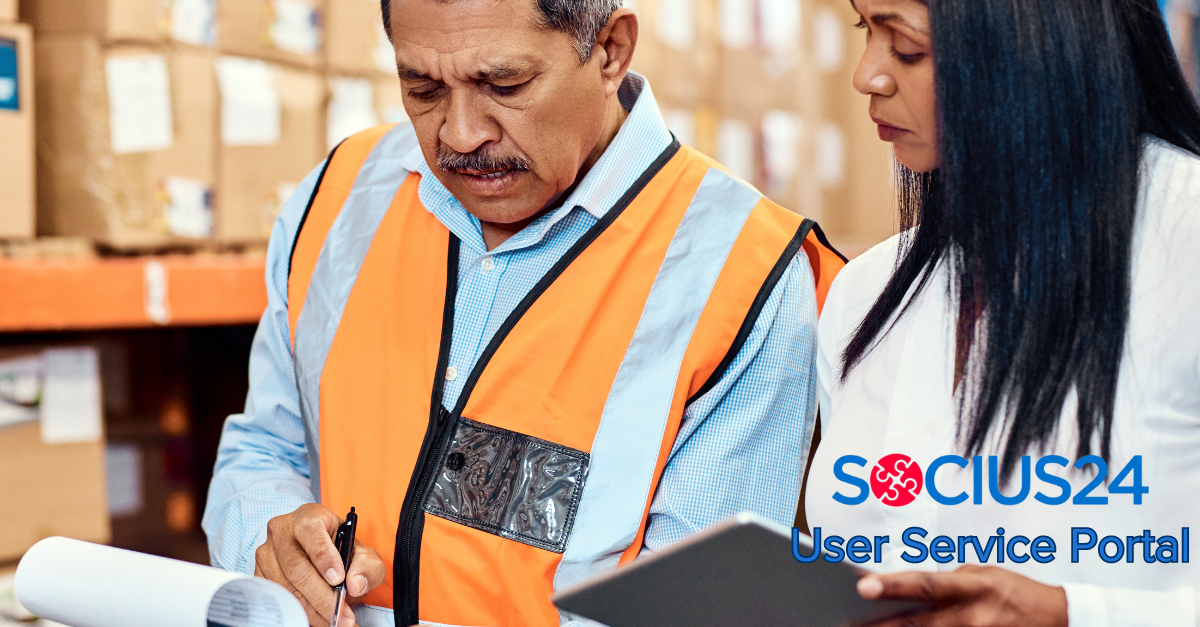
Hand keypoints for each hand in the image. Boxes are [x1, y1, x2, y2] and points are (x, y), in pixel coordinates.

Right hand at [254, 503, 386, 626]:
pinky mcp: (259, 573)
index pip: (310, 530)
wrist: (322, 558)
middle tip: (342, 614)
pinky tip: (317, 619)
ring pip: (284, 585)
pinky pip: (276, 596)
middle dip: (321, 596)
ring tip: (334, 620)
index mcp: (309, 516)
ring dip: (311, 609)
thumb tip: (355, 583)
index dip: (323, 556)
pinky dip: (298, 611)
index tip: (338, 579)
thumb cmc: (341, 553)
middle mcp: (282, 530)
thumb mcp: (363, 555)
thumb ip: (367, 566)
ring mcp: (266, 553)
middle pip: (296, 566)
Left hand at [857, 565, 1067, 626]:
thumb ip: (947, 582)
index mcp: (972, 587)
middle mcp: (972, 617)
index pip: (925, 584)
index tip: (863, 586)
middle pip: (918, 624)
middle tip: (850, 625)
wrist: (1056, 618)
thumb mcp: (981, 575)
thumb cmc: (1013, 592)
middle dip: (882, 626)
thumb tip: (910, 587)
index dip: (893, 586)